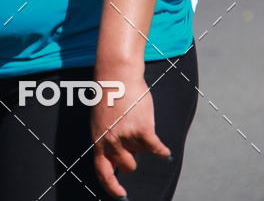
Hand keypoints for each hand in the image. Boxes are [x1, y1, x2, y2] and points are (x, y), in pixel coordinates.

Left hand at [91, 72, 170, 198]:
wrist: (117, 74)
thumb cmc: (110, 93)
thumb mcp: (101, 119)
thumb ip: (107, 137)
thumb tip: (120, 157)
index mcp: (98, 138)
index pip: (102, 171)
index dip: (112, 186)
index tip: (121, 195)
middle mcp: (110, 141)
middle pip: (127, 164)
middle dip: (133, 156)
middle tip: (133, 139)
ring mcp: (126, 136)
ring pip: (141, 151)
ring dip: (142, 141)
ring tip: (137, 120)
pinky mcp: (142, 129)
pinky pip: (155, 148)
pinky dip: (161, 151)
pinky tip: (165, 153)